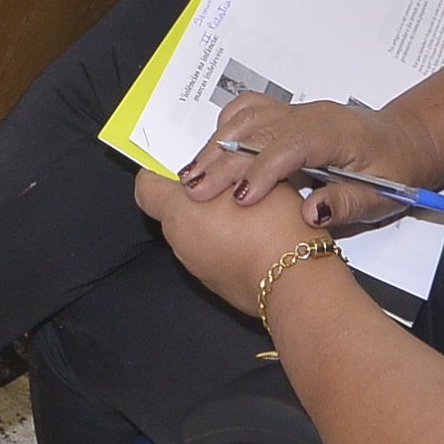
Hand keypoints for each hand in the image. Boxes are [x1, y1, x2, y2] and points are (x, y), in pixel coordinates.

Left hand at [137, 163, 345, 316]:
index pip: (146, 187)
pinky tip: (256, 237)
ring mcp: (197, 267)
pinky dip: (227, 245)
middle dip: (196, 196)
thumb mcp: (254, 175)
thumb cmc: (276, 230)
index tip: (177, 167)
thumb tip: (222, 159)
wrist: (297, 282)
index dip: (157, 173)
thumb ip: (228, 164)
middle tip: (225, 183)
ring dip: (213, 221)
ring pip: (195, 234)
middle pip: (173, 211)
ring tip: (248, 210)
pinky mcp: (216, 284)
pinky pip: (213, 255)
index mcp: (180, 212)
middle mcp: (181, 242)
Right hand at [183, 91, 436, 226]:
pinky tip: (211, 150)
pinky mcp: (289, 113)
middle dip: (223, 162)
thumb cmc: (396, 169)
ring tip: (191, 175)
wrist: (407, 140)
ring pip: (248, 118)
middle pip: (258, 131)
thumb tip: (311, 214)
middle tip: (195, 190)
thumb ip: (346, 204)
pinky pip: (251, 110)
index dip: (261, 171)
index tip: (239, 200)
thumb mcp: (382, 196)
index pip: (290, 146)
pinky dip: (226, 127)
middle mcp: (312, 116)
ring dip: (216, 145)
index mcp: (336, 134)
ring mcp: (298, 111)